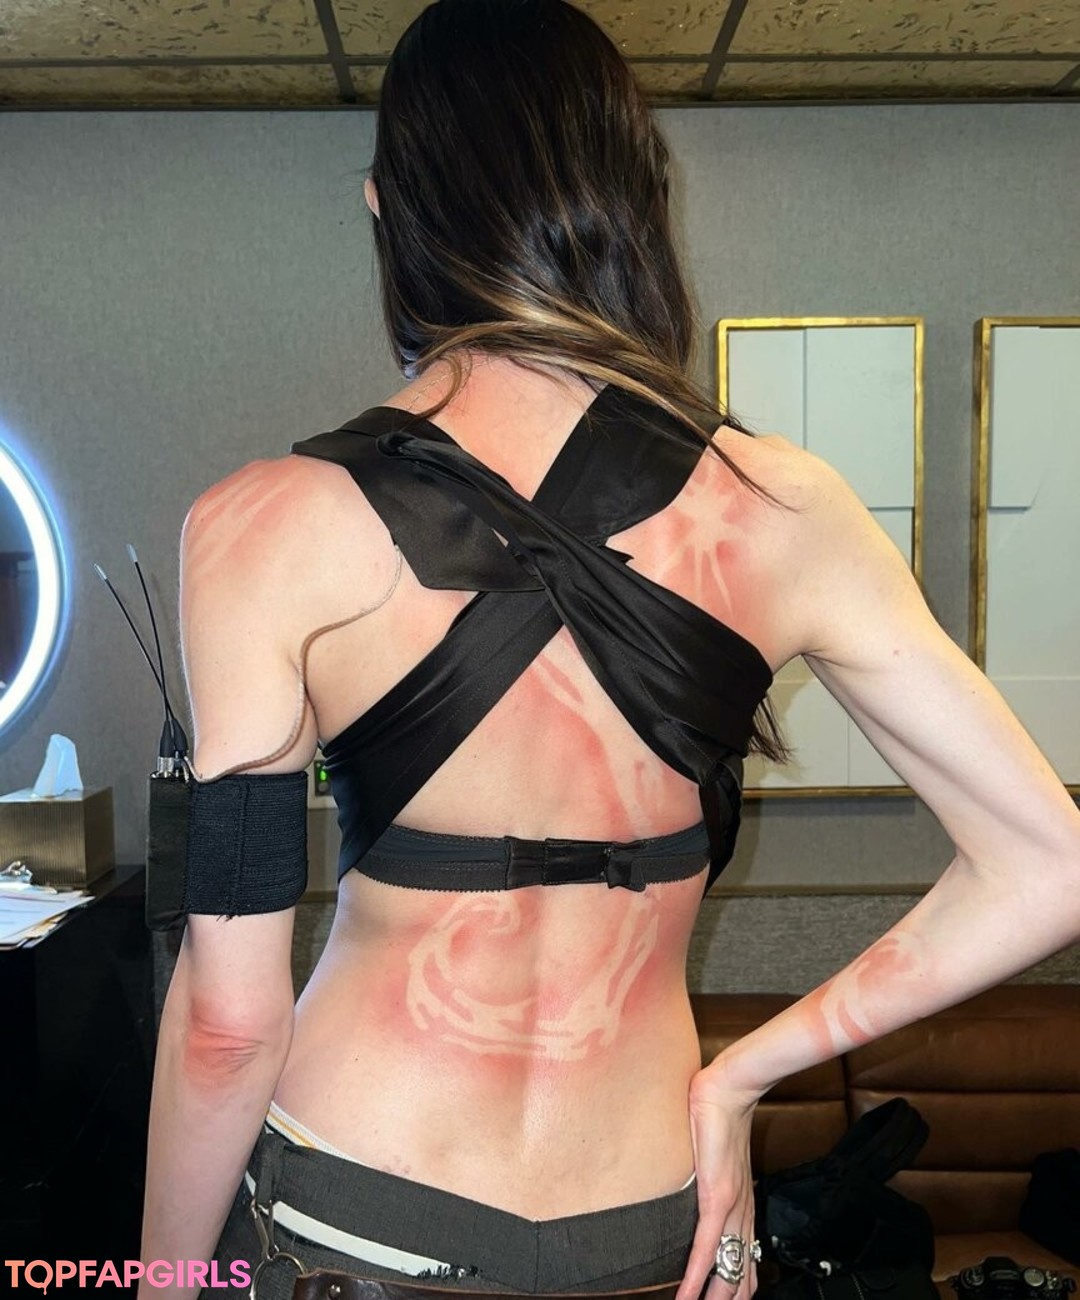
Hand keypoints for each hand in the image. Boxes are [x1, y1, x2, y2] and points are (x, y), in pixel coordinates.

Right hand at [676, 1060, 761, 1299]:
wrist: (729, 1089)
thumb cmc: (718, 1115)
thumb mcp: (715, 1157)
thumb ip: (708, 1174)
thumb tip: (693, 1178)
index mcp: (742, 1209)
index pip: (742, 1265)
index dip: (734, 1292)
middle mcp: (741, 1216)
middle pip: (738, 1278)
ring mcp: (731, 1209)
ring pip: (726, 1272)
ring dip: (711, 1299)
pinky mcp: (717, 1197)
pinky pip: (706, 1249)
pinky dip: (695, 1278)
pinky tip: (685, 1296)